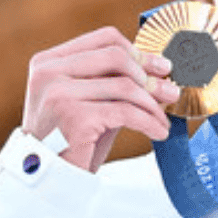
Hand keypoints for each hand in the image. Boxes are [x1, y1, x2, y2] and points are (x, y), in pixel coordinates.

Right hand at [21, 27, 180, 172]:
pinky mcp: (74, 116)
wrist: (48, 178)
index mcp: (49, 62)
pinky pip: (125, 112)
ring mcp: (59, 93)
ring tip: (162, 118)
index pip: (103, 38)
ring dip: (152, 103)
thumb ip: (112, 83)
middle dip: (149, 76)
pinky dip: (148, 121)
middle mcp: (49, 72)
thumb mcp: (89, 103)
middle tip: (170, 92)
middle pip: (115, 57)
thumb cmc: (70, 141)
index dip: (137, 51)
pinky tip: (157, 131)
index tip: (159, 67)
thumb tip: (158, 71)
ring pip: (124, 85)